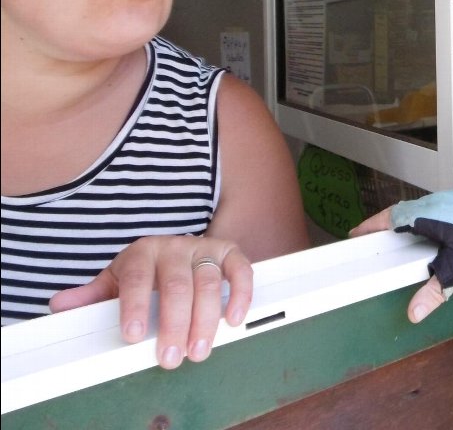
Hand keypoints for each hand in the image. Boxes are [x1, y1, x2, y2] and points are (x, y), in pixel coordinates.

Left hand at [48, 235, 251, 368]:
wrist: (176, 249)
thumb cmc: (146, 273)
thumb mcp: (116, 280)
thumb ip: (91, 296)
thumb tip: (60, 306)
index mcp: (142, 253)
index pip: (137, 279)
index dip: (135, 307)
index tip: (133, 335)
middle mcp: (174, 247)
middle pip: (177, 286)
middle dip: (175, 324)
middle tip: (171, 356)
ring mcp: (204, 248)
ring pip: (209, 283)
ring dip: (206, 320)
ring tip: (199, 350)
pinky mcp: (229, 253)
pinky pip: (241, 269)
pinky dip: (240, 294)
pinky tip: (233, 319)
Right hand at [350, 189, 452, 322]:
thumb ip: (434, 291)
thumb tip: (413, 313)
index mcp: (430, 214)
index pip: (392, 217)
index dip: (371, 226)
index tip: (356, 235)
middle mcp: (438, 201)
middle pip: (402, 211)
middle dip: (385, 226)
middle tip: (372, 242)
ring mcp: (451, 197)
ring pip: (419, 207)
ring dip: (405, 221)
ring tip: (396, 240)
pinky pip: (435, 207)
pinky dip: (423, 218)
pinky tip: (428, 233)